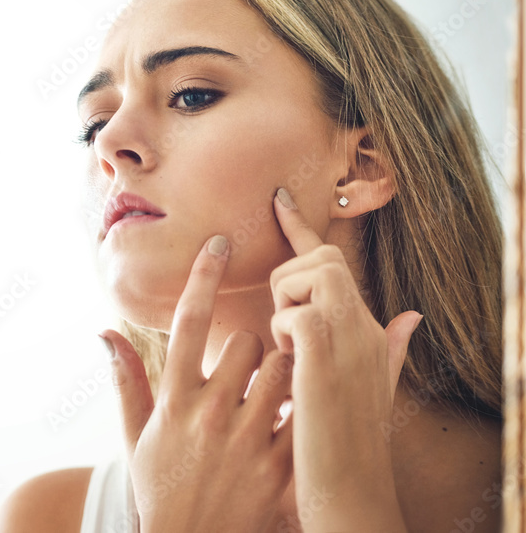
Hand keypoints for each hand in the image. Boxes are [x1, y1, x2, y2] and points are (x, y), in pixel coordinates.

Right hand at [101, 235, 293, 532]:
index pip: (188, 322)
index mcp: (173, 399)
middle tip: (252, 365)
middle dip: (254, 344)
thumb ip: (125, 381)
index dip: (203, 275)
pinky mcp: (278, 465)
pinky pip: (302, 414)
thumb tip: (106, 333)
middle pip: (245, 342)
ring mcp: (246, 438)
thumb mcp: (135, 435)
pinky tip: (302, 413)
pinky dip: (305, 405)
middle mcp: (209, 411)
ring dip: (283, 369)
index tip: (219, 240)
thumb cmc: (160, 487)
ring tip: (277, 388)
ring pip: (281, 370)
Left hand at [270, 187, 419, 530]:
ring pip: (306, 275)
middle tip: (287, 331)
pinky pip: (292, 313)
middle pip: (322, 257)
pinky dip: (282, 336)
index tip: (277, 198)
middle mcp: (364, 324)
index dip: (301, 228)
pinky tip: (292, 371)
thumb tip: (413, 315)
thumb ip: (389, 349)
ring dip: (284, 309)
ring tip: (291, 357)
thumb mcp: (369, 391)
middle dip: (291, 279)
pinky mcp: (324, 351)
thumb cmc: (346, 444)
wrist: (350, 491)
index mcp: (366, 329)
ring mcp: (349, 335)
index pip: (332, 265)